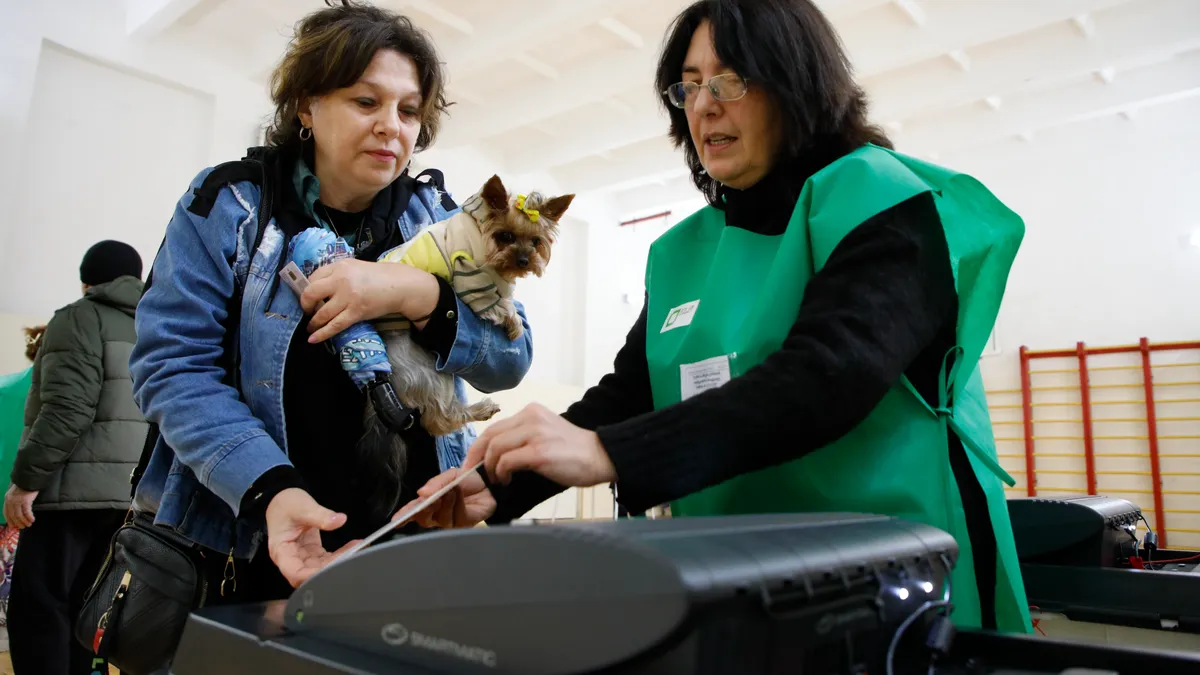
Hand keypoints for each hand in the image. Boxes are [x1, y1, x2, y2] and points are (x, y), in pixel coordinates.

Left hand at [3, 485, 36, 528]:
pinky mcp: (25, 501)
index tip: (13, 526)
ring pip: (19, 515)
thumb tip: (16, 512)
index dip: (9, 520)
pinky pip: (27, 512)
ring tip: (29, 524)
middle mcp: (10, 501)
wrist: (30, 478)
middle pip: (13, 515)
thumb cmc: (24, 486)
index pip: (6, 513)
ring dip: (24, 521)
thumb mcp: (15, 493)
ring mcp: (18, 501)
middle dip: (18, 523)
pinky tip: (32, 520)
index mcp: (7, 499)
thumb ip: (14, 501)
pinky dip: (29, 517)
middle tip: (23, 527)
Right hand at [265, 488, 351, 587]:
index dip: (312, 576)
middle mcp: (291, 558)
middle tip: (350, 557)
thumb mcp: (301, 507)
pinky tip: (353, 546)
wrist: (283, 500)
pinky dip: (340, 554)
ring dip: (339, 561)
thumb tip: (339, 520)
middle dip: (331, 568)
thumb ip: (319, 515)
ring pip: (322, 567)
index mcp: (281, 552)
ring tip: (356, 550)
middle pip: (311, 572)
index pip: (295, 573)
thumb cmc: (284, 505)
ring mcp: (302, 556)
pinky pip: (328, 558)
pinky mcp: (312, 553)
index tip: (331, 570)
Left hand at [301, 259, 438, 342]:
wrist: (399, 285)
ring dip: (313, 323)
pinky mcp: (356, 312)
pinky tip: (312, 339)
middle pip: (311, 294)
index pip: (313, 278)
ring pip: (322, 313)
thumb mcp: (353, 267)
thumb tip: (316, 289)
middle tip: (307, 311)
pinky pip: (335, 325)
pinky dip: (321, 334)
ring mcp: (348, 297)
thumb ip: (336, 275)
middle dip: (305, 305)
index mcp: (339, 266)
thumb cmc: (376, 277)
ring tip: (310, 327)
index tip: (309, 297)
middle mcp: (341, 280)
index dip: (307, 289)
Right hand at [396, 467, 495, 528]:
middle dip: (425, 509)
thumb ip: (435, 483)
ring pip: (441, 518)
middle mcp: (437, 515)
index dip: (404, 516)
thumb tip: (421, 493)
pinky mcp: (465, 523)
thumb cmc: (466, 479)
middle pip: (425, 519)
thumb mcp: (449, 476)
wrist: (488, 480)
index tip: (396, 520)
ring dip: (445, 502)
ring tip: (451, 490)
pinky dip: (457, 503)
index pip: (414, 512)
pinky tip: (458, 494)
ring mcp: (451, 521)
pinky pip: (457, 517)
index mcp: (430, 504)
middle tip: (430, 498)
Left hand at [468, 403, 616, 487]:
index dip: (478, 446)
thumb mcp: (545, 433)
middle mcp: (531, 417)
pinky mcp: (539, 452)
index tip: (472, 462)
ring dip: (490, 467)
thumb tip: (496, 453)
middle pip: (489, 435)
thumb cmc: (574, 451)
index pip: (494, 427)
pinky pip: (507, 461)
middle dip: (476, 457)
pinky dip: (501, 472)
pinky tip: (507, 480)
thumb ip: (523, 436)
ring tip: (497, 479)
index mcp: (531, 411)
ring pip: (495, 448)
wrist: (601, 456)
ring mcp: (535, 434)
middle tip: (473, 473)